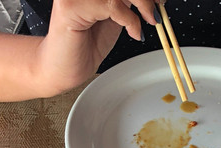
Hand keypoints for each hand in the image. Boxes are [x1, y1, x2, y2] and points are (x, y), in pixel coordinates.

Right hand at [35, 0, 158, 94]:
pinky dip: (129, 20)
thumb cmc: (85, 44)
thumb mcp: (114, 16)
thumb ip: (127, 2)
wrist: (63, 68)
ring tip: (146, 22)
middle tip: (156, 12)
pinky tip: (133, 32)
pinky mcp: (70, 5)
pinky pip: (112, 5)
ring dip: (142, 5)